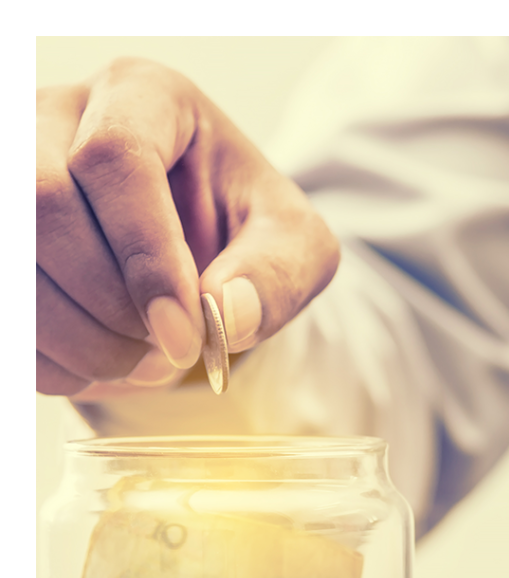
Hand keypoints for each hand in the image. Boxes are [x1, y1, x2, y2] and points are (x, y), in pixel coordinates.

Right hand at [37, 57, 339, 398]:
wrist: (204, 253)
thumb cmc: (248, 233)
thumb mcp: (295, 247)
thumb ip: (277, 276)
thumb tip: (226, 316)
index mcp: (146, 98)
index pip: (116, 158)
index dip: (146, 259)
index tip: (184, 336)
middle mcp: (60, 116)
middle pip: (43, 202)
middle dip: (108, 304)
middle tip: (167, 352)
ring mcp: (16, 170)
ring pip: (15, 256)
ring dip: (76, 337)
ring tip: (141, 362)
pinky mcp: (7, 233)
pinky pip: (4, 309)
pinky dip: (49, 358)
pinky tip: (99, 366)